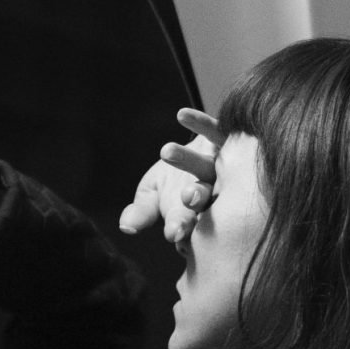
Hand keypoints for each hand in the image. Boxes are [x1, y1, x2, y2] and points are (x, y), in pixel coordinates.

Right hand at [118, 108, 223, 243]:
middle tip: (187, 196)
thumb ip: (141, 213)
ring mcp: (220, 164)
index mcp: (192, 214)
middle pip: (204, 196)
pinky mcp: (222, 138)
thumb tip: (126, 227)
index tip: (174, 232)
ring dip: (188, 159)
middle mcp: (212, 191)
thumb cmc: (170, 184)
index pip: (187, 223)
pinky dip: (199, 123)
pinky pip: (214, 130)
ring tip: (166, 151)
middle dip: (195, 196)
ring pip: (206, 165)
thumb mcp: (151, 199)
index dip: (180, 227)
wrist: (190, 155)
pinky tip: (181, 116)